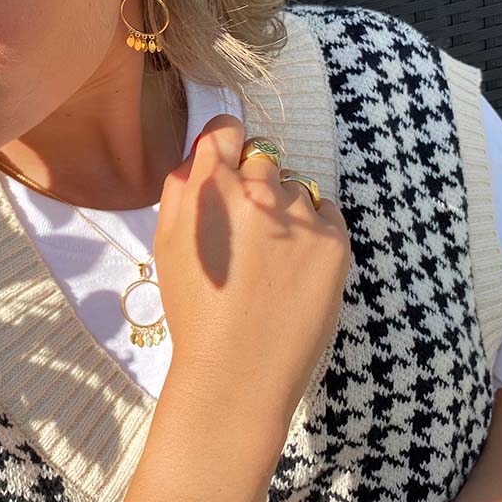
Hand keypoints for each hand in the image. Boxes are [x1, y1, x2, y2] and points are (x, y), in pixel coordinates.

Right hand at [154, 113, 350, 440]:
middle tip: (246, 233)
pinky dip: (314, 231)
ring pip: (296, 188)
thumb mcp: (167, 243)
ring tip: (272, 260)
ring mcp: (299, 215)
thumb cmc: (195, 310)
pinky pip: (326, 212)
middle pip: (263, 159)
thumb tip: (204, 150)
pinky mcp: (334, 241)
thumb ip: (181, 185)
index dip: (226, 144)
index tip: (228, 163)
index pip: (227, 128)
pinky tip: (296, 267)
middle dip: (254, 185)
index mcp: (209, 187)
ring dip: (285, 210)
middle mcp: (257, 191)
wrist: (237, 373)